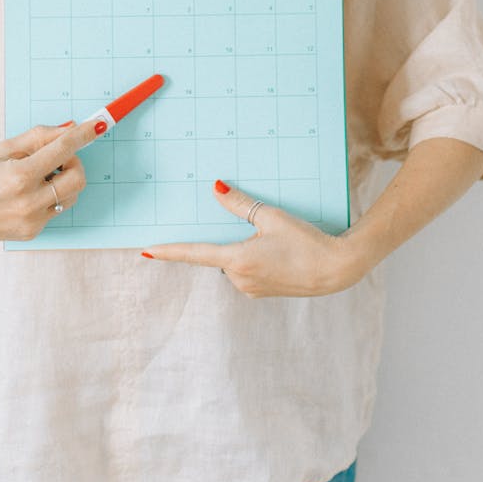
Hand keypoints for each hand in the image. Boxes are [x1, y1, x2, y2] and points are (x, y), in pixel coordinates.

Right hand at [0, 120, 99, 240]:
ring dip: (63, 180)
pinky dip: (50, 197)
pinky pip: (55, 209)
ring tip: (38, 175)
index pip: (63, 149)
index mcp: (19, 175)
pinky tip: (27, 194)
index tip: (99, 125)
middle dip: (75, 162)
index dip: (84, 135)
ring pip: (70, 196)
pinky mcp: (31, 233)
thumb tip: (70, 128)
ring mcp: (31, 221)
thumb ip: (39, 137)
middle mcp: (28, 201)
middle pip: (78, 178)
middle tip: (58, 156)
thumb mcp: (3, 148)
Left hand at [144, 180, 364, 297]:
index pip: (194, 255)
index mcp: (237, 261)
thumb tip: (214, 188)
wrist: (336, 270)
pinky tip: (278, 252)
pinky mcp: (262, 293)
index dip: (169, 251)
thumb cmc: (306, 241)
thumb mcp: (271, 217)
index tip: (146, 251)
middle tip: (258, 231)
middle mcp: (240, 279)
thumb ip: (239, 204)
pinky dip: (254, 259)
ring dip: (244, 249)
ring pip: (233, 262)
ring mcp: (251, 289)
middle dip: (229, 239)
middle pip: (218, 254)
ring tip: (275, 241)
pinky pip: (247, 272)